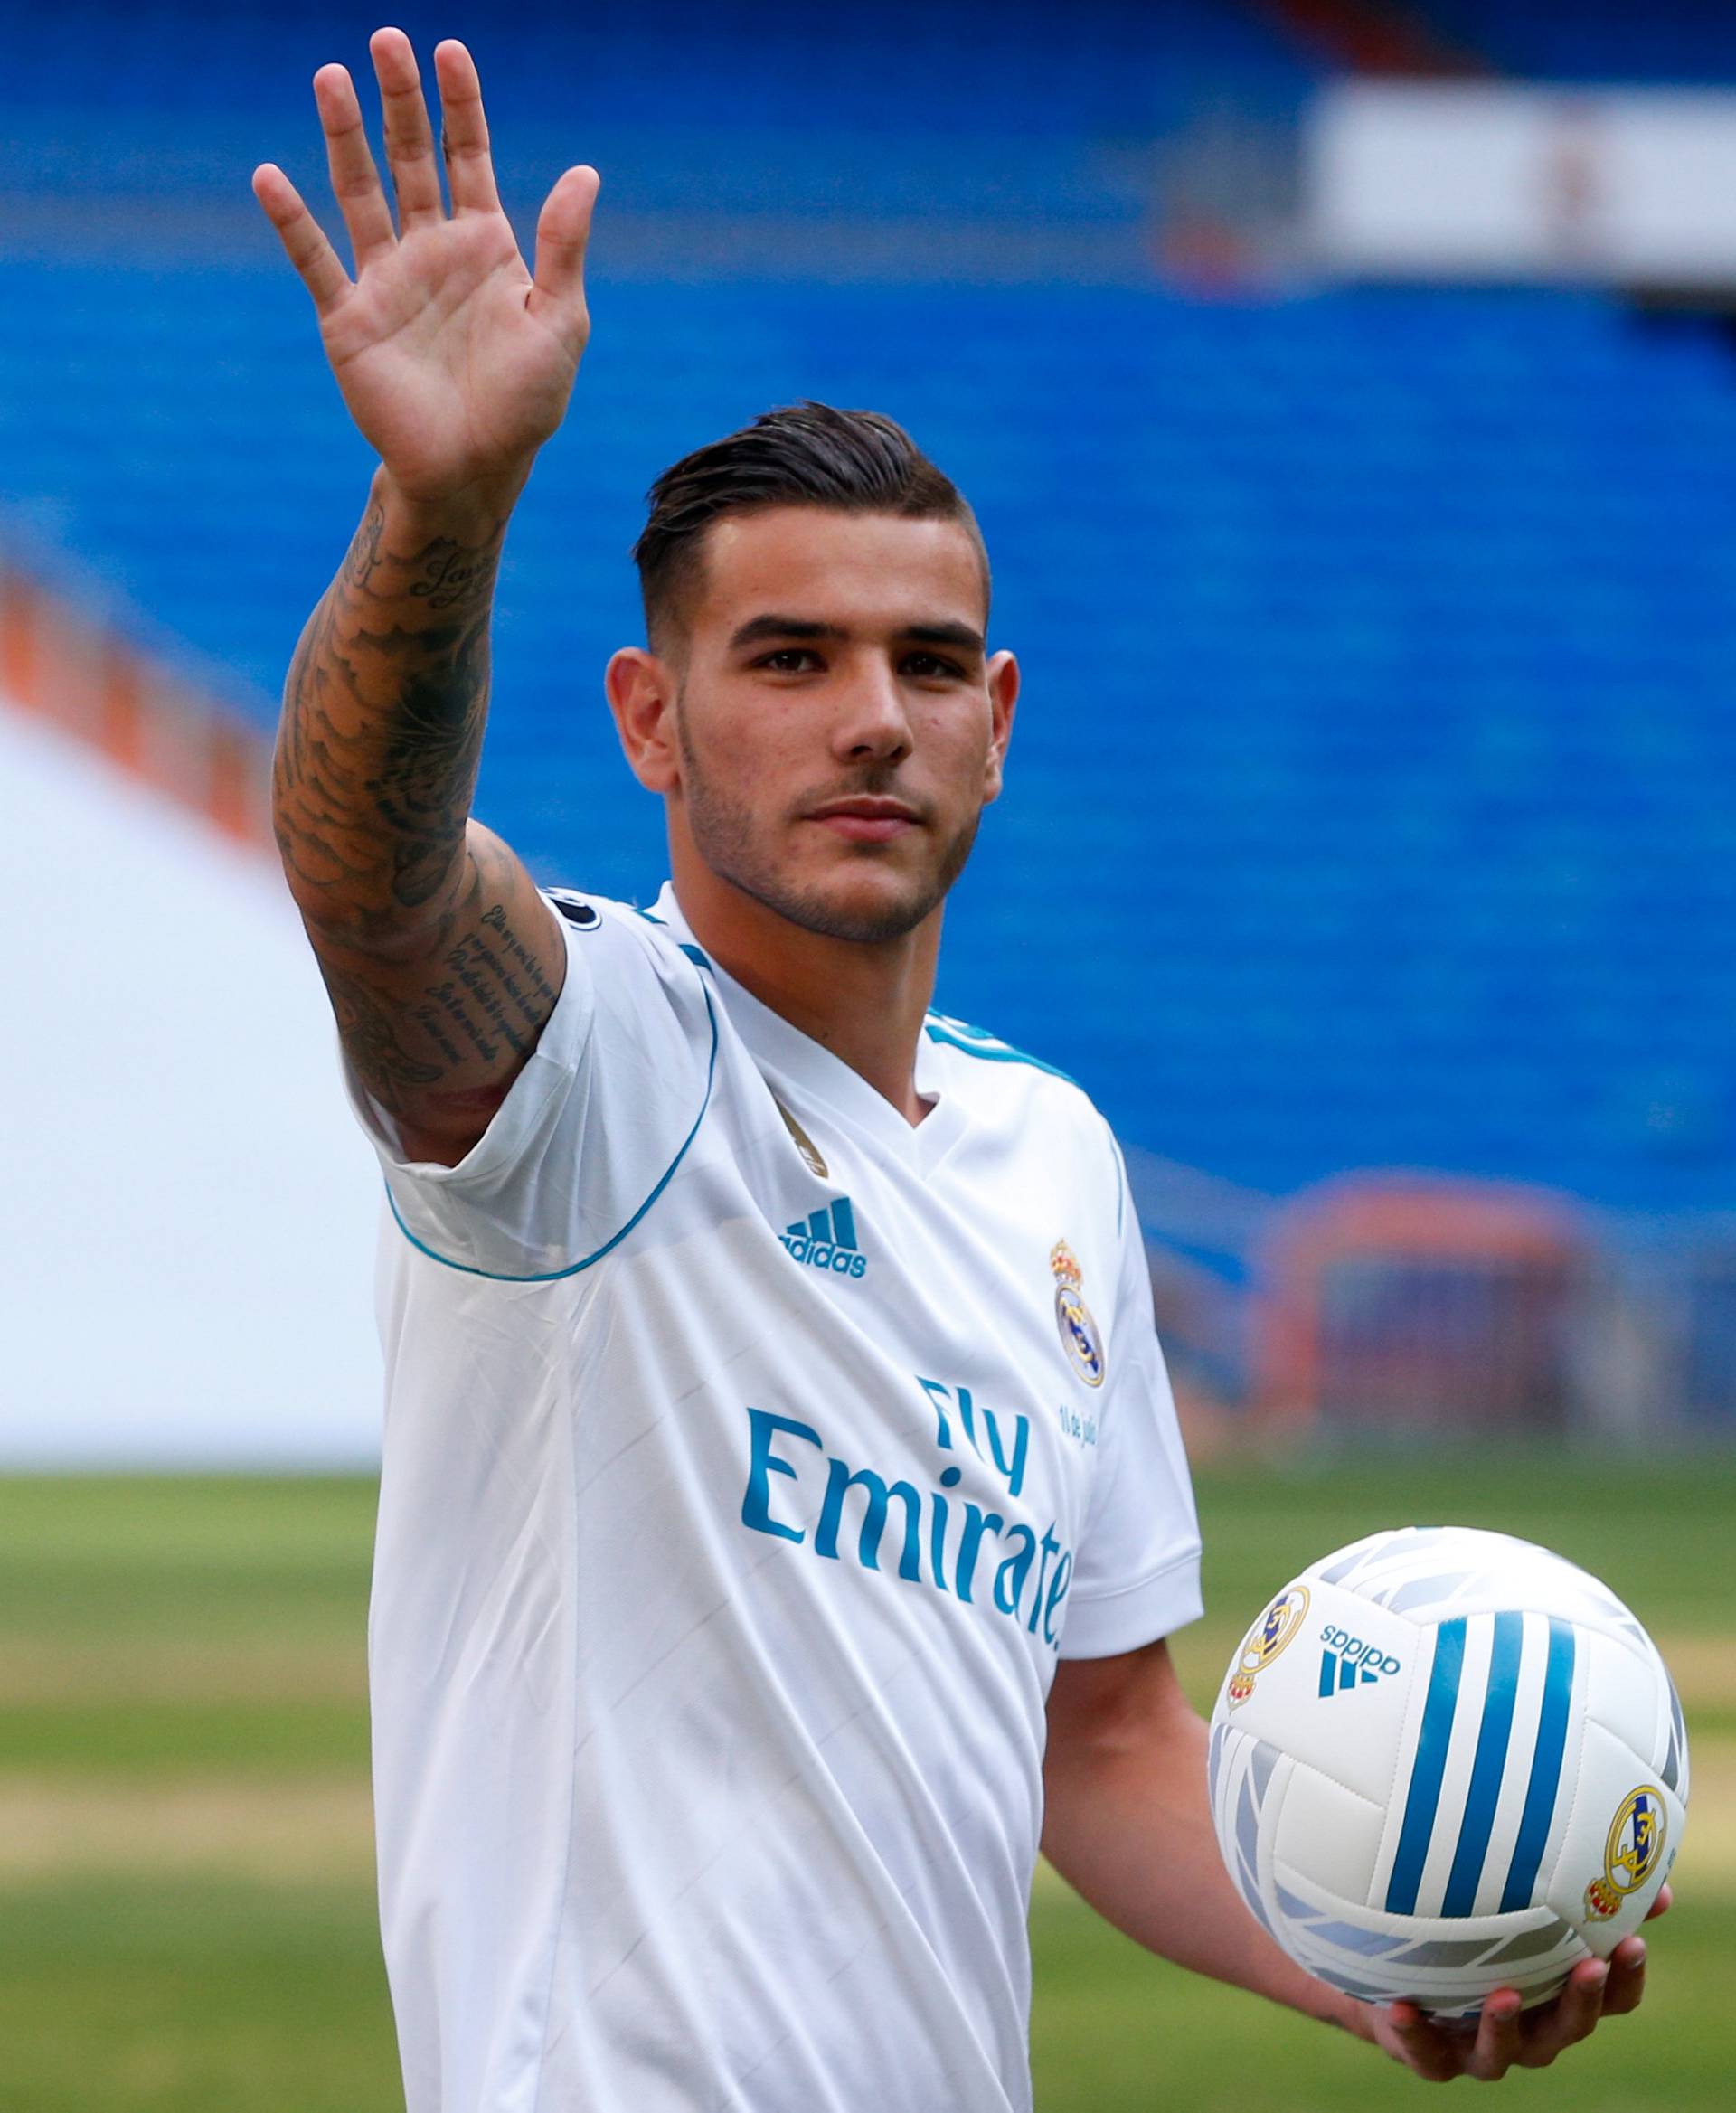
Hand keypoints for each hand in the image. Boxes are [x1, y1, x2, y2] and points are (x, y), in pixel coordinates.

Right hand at [252, 28, 596, 507]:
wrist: (473, 469)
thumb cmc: (525, 404)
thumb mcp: (560, 323)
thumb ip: (564, 247)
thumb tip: (584, 172)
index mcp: (485, 246)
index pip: (469, 156)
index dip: (460, 104)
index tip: (449, 49)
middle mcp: (431, 251)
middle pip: (411, 157)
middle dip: (400, 100)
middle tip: (385, 40)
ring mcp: (386, 280)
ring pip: (360, 191)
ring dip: (343, 136)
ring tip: (330, 76)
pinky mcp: (348, 317)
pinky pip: (315, 260)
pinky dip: (292, 221)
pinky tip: (269, 176)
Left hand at [1352, 1886, 1669, 2082]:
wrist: (1404, 1988)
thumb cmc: (1479, 1946)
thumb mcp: (1520, 1917)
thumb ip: (1571, 1892)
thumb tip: (1641, 1869)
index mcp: (1558, 1999)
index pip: (1611, 1999)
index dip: (1626, 1976)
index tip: (1634, 1941)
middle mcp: (1531, 2032)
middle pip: (1569, 2027)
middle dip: (1582, 2000)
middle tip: (1590, 1967)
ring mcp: (1483, 2049)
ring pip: (1503, 2051)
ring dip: (1505, 2025)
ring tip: (1505, 1995)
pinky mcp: (1435, 2057)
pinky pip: (1427, 2054)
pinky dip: (1417, 2035)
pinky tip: (1403, 2008)